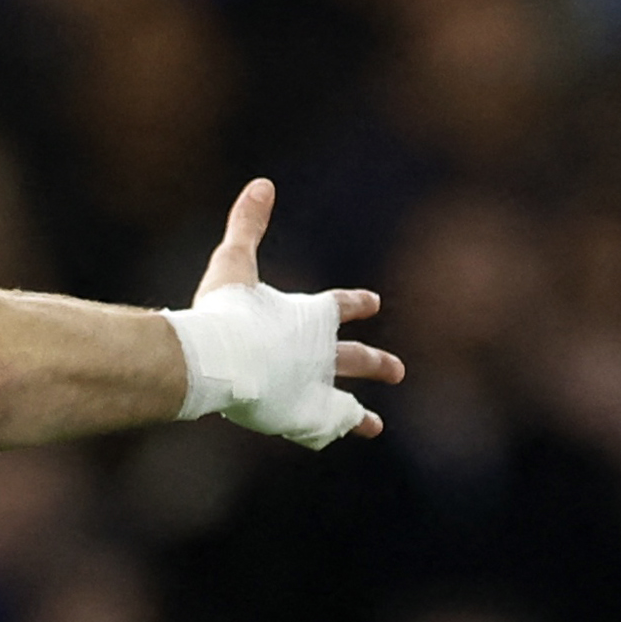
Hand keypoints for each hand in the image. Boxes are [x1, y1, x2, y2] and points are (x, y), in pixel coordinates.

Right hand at [180, 178, 400, 441]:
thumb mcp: (234, 261)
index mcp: (310, 315)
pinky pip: (320, 429)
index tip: (373, 303)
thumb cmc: (224, 310)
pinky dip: (328, 432)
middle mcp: (320, 353)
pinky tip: (337, 438)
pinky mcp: (301, 417)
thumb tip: (262, 182)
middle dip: (377, 363)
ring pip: (344, 404)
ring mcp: (314, 388)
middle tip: (399, 371)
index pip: (340, 306)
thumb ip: (247, 225)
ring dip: (359, 414)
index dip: (356, 304)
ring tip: (375, 425)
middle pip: (356, 359)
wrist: (221, 358)